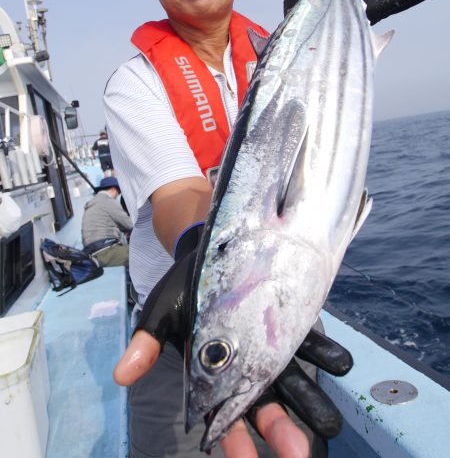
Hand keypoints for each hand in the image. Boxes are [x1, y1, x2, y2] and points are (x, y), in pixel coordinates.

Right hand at [114, 225, 352, 456]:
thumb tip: (120, 376)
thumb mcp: (161, 314)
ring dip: (312, 402)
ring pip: (294, 382)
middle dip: (282, 431)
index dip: (235, 443)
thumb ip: (146, 345)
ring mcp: (274, 348)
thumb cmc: (185, 289)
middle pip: (267, 407)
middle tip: (300, 454)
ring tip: (329, 422)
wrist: (212, 251)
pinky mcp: (291, 324)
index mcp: (216, 375)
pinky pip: (309, 343)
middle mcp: (249, 368)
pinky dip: (323, 353)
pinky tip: (338, 362)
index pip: (225, 418)